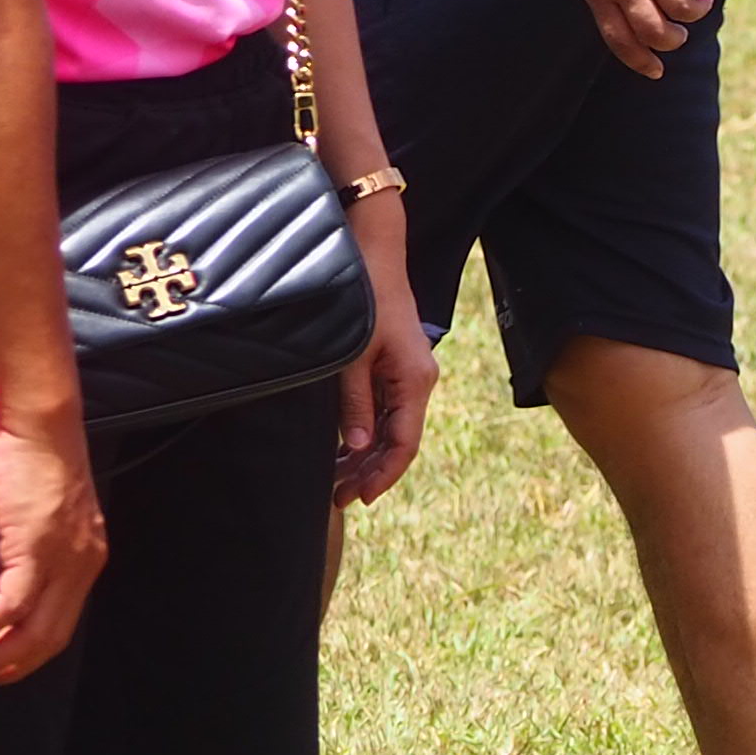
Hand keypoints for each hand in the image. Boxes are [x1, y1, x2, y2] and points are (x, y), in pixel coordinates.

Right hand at [0, 409, 106, 685]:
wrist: (38, 425)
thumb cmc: (26, 468)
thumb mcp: (23, 528)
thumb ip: (12, 566)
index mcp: (83, 563)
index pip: (59, 628)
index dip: (24, 658)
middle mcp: (82, 566)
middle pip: (50, 639)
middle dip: (9, 667)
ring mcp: (64, 559)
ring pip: (34, 630)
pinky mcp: (36, 547)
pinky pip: (13, 603)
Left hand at [332, 211, 434, 506]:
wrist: (376, 255)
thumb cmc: (365, 300)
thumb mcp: (353, 356)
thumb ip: (356, 402)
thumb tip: (359, 446)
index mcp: (415, 381)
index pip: (404, 443)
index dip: (383, 475)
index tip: (360, 498)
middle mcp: (419, 382)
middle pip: (399, 441)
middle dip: (370, 473)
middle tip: (337, 498)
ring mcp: (409, 376)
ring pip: (392, 429)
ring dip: (366, 456)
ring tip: (336, 480)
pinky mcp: (397, 368)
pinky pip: (387, 411)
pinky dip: (367, 433)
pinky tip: (344, 449)